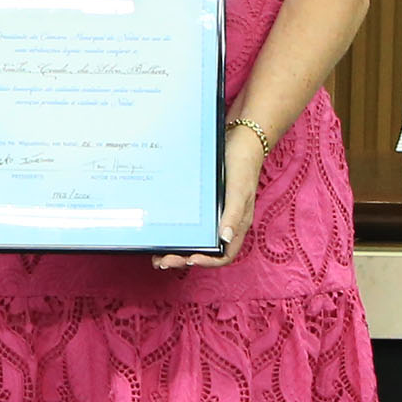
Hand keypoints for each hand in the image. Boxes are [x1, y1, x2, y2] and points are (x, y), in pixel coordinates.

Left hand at [156, 123, 266, 270]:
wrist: (239, 139)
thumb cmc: (243, 166)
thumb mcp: (238, 190)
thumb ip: (233, 215)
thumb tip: (225, 239)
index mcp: (236, 225)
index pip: (224, 255)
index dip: (207, 262)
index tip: (188, 260)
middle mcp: (225, 223)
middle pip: (205, 251)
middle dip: (183, 259)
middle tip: (162, 260)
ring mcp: (214, 214)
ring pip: (196, 240)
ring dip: (178, 248)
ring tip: (158, 252)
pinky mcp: (205, 204)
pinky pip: (191, 224)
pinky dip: (179, 231)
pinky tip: (165, 229)